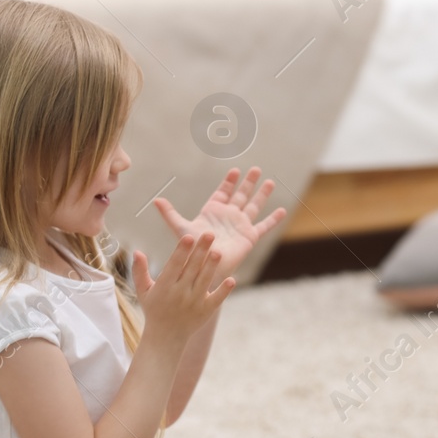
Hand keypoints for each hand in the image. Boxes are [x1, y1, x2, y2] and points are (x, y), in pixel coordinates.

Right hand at [130, 232, 234, 345]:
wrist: (165, 336)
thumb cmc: (154, 309)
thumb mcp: (143, 291)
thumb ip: (140, 271)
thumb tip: (137, 251)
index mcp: (164, 286)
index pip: (174, 265)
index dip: (182, 250)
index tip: (189, 236)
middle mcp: (179, 293)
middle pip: (192, 268)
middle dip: (201, 251)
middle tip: (210, 234)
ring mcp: (194, 303)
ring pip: (205, 281)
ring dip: (212, 266)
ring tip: (218, 251)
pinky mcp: (206, 311)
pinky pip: (216, 299)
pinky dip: (224, 291)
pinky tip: (232, 280)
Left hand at [150, 167, 286, 280]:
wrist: (206, 267)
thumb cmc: (193, 250)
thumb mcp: (181, 228)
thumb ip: (170, 214)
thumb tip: (156, 200)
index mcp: (213, 211)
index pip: (223, 192)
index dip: (229, 181)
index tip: (235, 171)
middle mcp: (228, 216)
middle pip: (241, 195)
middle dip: (248, 182)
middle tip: (256, 169)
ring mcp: (240, 225)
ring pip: (253, 206)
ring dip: (262, 194)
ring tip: (269, 182)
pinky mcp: (249, 236)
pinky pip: (264, 226)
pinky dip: (273, 219)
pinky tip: (282, 210)